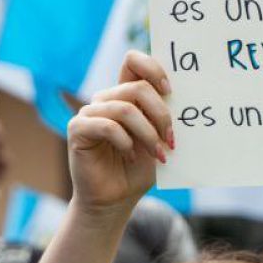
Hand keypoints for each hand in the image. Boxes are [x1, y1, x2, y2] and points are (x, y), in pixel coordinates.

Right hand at [65, 51, 172, 216]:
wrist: (115, 200)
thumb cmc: (137, 171)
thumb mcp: (157, 140)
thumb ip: (163, 118)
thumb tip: (184, 100)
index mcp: (124, 95)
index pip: (134, 61)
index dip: (153, 68)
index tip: (171, 90)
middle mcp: (106, 99)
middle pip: (137, 87)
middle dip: (161, 114)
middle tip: (171, 140)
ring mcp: (89, 112)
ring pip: (125, 108)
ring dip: (148, 133)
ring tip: (158, 154)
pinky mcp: (78, 129)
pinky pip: (107, 126)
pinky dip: (126, 142)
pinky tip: (131, 156)